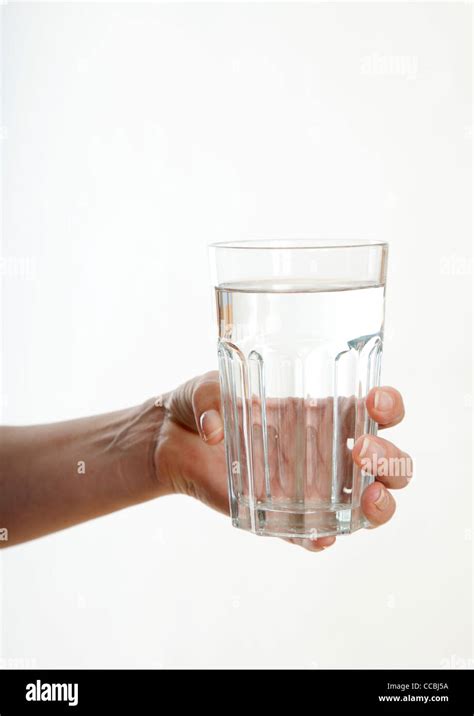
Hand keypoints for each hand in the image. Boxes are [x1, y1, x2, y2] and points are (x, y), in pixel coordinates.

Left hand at [154, 372, 411, 551]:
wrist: (173, 440)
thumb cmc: (202, 403)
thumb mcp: (204, 389)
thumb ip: (209, 400)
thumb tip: (214, 429)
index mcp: (323, 411)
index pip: (377, 410)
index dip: (389, 407)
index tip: (374, 401)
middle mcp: (327, 450)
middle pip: (389, 462)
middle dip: (390, 458)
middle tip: (362, 449)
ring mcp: (311, 488)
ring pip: (369, 503)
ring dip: (380, 503)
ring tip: (367, 497)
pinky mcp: (284, 517)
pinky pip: (315, 534)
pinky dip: (323, 538)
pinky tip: (320, 536)